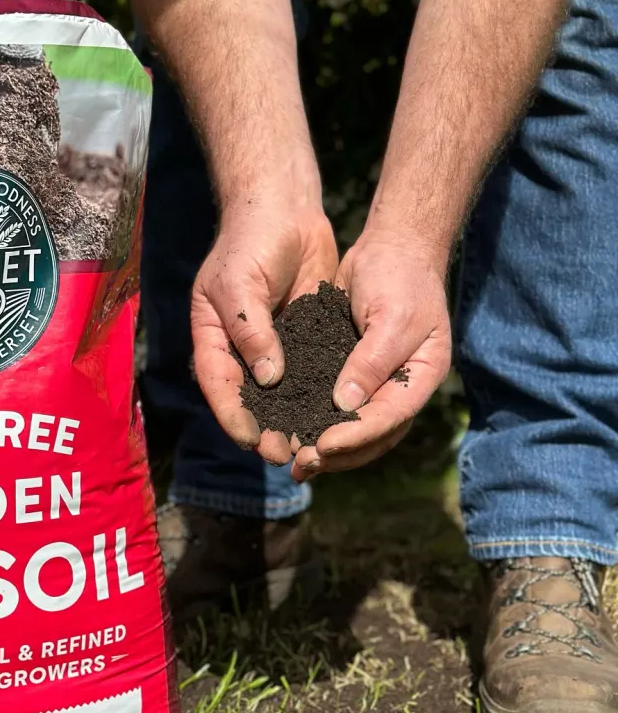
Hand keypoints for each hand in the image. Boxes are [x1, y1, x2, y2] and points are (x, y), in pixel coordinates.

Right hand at [191, 197, 338, 463]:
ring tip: (307, 447)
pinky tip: (331, 417)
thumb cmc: (250, 241)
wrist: (284, 208)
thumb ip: (251, 331)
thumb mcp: (239, 283)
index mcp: (213, 337)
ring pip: (280, 393)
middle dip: (264, 428)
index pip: (219, 384)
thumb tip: (267, 379)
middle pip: (249, 398)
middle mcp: (241, 347)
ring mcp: (273, 344)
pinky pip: (309, 372)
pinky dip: (316, 396)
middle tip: (283, 454)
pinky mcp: (304, 337)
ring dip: (292, 420)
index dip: (233, 415)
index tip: (251, 439)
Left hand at [291, 228, 451, 481]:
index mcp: (421, 377)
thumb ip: (372, 361)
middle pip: (372, 436)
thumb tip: (346, 404)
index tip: (323, 446)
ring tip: (294, 464)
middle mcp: (401, 388)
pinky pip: (335, 409)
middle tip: (301, 465)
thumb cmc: (400, 276)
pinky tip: (291, 435)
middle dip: (338, 455)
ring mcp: (377, 383)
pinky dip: (316, 423)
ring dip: (326, 449)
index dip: (357, 435)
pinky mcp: (351, 374)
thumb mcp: (393, 316)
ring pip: (353, 429)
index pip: (390, 418)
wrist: (392, 248)